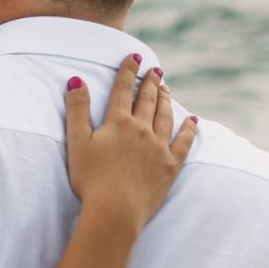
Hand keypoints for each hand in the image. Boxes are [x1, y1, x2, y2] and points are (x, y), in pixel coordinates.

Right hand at [64, 54, 196, 233]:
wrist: (115, 211)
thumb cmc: (90, 178)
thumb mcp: (76, 141)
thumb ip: (77, 109)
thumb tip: (76, 80)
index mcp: (118, 122)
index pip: (123, 89)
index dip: (128, 71)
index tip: (134, 56)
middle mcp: (141, 129)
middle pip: (147, 99)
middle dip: (150, 82)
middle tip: (155, 70)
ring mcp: (159, 147)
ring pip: (165, 115)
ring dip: (166, 99)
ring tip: (166, 87)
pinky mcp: (171, 165)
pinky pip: (184, 142)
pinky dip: (189, 129)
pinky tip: (192, 120)